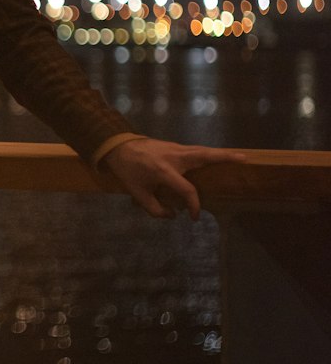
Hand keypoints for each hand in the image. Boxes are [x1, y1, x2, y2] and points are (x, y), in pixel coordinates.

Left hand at [100, 137, 245, 220]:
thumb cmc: (128, 171)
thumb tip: (174, 215)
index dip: (193, 205)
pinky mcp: (176, 146)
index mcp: (164, 170)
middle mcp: (174, 157)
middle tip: (244, 159)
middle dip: (224, 158)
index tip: (194, 217)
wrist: (118, 147)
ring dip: (221, 153)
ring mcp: (176, 148)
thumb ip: (155, 209)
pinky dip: (210, 153)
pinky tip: (218, 157)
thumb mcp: (137, 194)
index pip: (187, 189)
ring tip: (240, 156)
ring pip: (202, 150)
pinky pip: (197, 150)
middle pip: (203, 156)